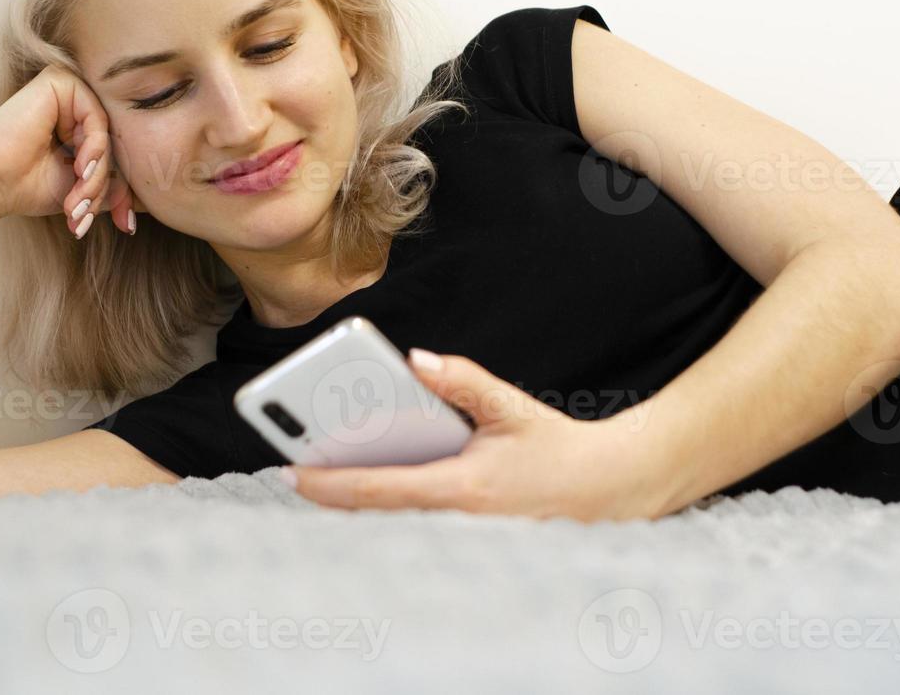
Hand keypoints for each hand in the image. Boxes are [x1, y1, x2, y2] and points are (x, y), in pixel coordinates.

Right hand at [0, 64, 138, 237]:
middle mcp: (75, 105)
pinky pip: (97, 117)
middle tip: (90, 214)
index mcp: (79, 126)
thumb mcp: (84, 190)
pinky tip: (79, 169)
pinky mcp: (59, 82)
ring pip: (109, 135)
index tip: (126, 226)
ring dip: (98, 175)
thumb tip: (152, 202)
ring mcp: (68, 91)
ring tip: (78, 200)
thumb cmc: (26, 187)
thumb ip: (115, 187)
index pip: (118, 155)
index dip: (124, 193)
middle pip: (117, 145)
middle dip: (109, 187)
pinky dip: (94, 148)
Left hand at [287, 351, 683, 522]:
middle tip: (292, 467)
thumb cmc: (558, 449)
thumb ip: (463, 382)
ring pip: (391, 522)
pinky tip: (366, 481)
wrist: (609, 492)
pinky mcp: (467, 539)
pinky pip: (414, 524)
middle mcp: (455, 521)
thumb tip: (417, 360)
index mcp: (462, 489)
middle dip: (331, 492)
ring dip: (355, 499)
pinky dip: (385, 506)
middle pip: (374, 512)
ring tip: (318, 468)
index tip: (290, 472)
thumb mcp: (510, 408)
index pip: (378, 488)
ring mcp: (460, 537)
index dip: (328, 483)